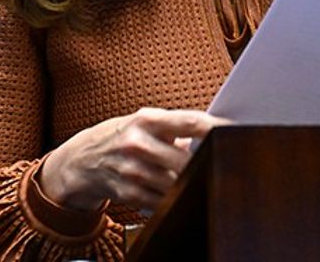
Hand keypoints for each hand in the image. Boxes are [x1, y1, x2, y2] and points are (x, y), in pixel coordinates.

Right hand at [37, 107, 229, 211]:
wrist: (83, 160)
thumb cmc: (125, 136)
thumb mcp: (146, 123)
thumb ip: (178, 129)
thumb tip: (215, 133)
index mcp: (147, 120)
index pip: (190, 122)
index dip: (216, 127)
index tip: (236, 130)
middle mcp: (138, 144)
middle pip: (186, 160)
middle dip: (205, 162)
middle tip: (221, 159)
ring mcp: (132, 170)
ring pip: (176, 183)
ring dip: (189, 181)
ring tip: (195, 173)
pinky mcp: (128, 193)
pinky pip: (163, 200)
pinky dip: (174, 197)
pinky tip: (176, 189)